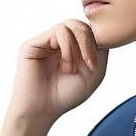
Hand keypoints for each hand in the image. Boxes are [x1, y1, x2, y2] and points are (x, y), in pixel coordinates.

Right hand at [0, 19, 108, 135]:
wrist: (42, 111)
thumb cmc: (66, 96)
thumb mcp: (93, 74)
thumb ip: (100, 51)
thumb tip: (100, 31)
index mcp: (71, 48)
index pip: (89, 31)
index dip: (97, 43)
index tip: (95, 67)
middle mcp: (57, 42)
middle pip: (81, 24)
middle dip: (90, 43)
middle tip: (90, 65)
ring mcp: (45, 41)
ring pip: (71, 24)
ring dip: (78, 47)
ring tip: (72, 69)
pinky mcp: (34, 43)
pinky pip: (60, 31)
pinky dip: (68, 48)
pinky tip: (65, 66)